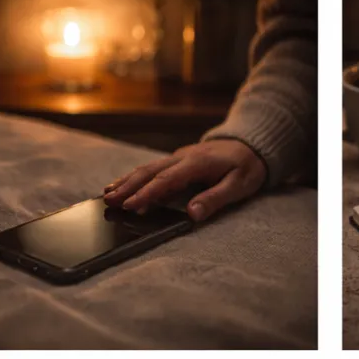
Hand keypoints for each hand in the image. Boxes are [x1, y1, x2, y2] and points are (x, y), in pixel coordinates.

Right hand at [102, 139, 266, 222]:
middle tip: (108, 200)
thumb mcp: (239, 186)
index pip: (167, 179)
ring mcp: (179, 157)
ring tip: (107, 193)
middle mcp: (183, 157)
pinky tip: (123, 185)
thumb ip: (215, 199)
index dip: (147, 193)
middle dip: (128, 186)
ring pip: (148, 167)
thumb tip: (192, 214)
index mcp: (197, 163)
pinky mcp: (177, 161)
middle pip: (150, 171)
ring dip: (127, 180)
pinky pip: (153, 168)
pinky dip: (136, 177)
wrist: (250, 144)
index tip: (129, 206)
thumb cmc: (246, 167)